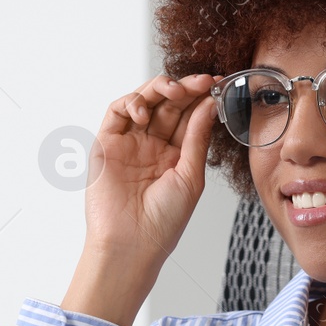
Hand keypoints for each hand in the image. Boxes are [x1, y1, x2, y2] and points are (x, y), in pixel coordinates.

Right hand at [62, 73, 219, 325]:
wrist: (132, 244)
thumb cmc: (163, 221)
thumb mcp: (190, 175)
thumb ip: (196, 137)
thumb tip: (208, 104)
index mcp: (175, 154)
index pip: (188, 115)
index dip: (201, 97)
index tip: (218, 84)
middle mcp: (152, 145)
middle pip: (168, 104)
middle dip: (185, 89)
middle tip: (202, 82)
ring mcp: (129, 142)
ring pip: (143, 101)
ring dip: (159, 89)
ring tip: (175, 90)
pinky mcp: (106, 143)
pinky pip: (117, 112)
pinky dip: (131, 103)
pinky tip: (145, 110)